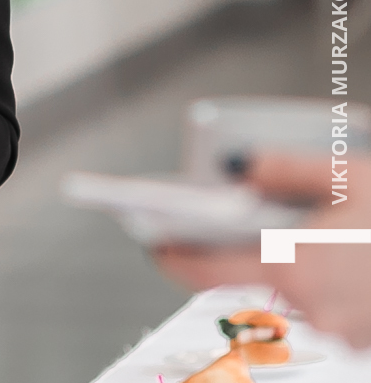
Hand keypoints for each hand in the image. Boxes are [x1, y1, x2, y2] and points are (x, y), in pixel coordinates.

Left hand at [154, 153, 370, 348]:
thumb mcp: (351, 177)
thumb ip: (287, 169)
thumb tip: (245, 166)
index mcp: (296, 268)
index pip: (207, 271)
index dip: (177, 257)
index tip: (157, 245)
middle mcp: (315, 310)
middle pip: (255, 283)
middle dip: (247, 256)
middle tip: (240, 230)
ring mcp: (342, 333)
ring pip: (295, 300)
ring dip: (293, 274)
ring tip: (302, 239)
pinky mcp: (364, 341)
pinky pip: (329, 314)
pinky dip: (326, 292)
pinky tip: (338, 263)